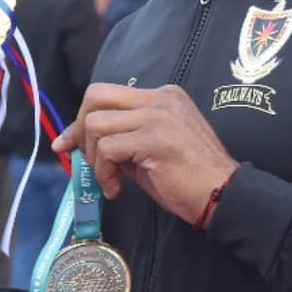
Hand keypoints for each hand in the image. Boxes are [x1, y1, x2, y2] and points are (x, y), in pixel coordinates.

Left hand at [53, 83, 238, 225]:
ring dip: (94, 159)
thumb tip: (81, 144)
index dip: (81, 119)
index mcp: (162, 97)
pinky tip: (117, 189)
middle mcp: (160, 98)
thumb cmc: (190, 180)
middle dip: (79, 130)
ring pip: (96, 124)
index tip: (67, 144)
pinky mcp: (154, 138)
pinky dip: (104, 173)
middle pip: (95, 96)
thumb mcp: (151, 150)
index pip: (106, 94)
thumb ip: (123, 139)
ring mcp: (158, 116)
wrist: (224, 197)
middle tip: (86, 162)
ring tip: (111, 182)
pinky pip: (108, 149)